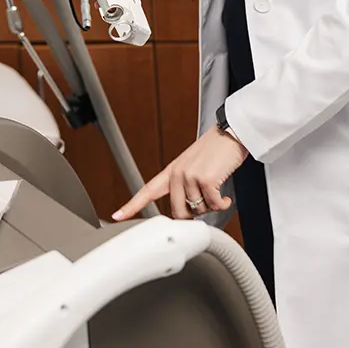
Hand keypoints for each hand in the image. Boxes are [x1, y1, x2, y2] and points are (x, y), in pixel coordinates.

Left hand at [112, 126, 247, 220]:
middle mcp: (178, 173)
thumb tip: (187, 211)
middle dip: (194, 214)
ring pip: (198, 211)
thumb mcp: (193, 164)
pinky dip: (222, 204)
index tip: (117, 215)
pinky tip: (225, 196)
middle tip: (206, 202)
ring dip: (211, 205)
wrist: (231, 132)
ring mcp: (190, 176)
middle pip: (178, 212)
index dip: (132, 205)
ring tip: (216, 190)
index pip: (148, 190)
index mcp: (172, 170)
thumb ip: (184, 185)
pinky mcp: (206, 179)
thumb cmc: (216, 149)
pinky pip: (213, 206)